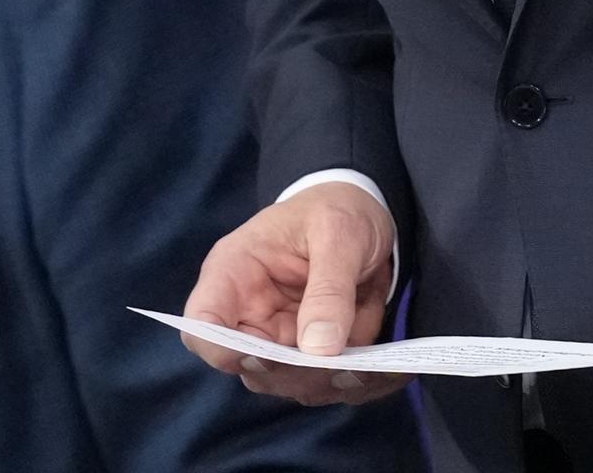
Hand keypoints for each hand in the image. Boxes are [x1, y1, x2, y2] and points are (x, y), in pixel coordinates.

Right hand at [181, 182, 408, 407]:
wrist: (362, 209)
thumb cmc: (337, 209)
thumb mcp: (338, 233)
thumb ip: (328, 288)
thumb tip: (318, 350)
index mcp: (234, 273)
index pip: (202, 326)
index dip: (222, 351)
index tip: (268, 358)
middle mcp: (250, 314)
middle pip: (253, 369)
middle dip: (300, 373)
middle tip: (346, 365)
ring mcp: (281, 338)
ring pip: (295, 383)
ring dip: (336, 380)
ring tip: (377, 364)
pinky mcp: (313, 352)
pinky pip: (330, 381)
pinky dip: (360, 380)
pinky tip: (390, 369)